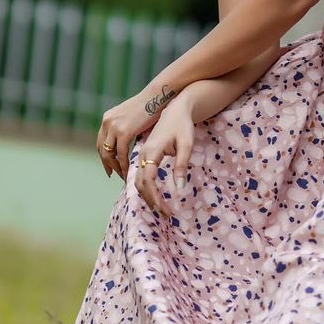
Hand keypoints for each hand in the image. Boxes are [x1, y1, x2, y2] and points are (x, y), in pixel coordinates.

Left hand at [96, 84, 176, 179]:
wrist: (156, 96)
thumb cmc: (148, 106)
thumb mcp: (130, 116)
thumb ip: (124, 127)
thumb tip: (125, 142)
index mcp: (108, 118)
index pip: (100, 142)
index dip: (104, 156)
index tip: (109, 166)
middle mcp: (107, 122)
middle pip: (102, 149)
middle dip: (107, 164)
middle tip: (113, 173)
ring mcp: (114, 126)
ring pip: (109, 154)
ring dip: (116, 167)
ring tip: (123, 175)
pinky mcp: (123, 131)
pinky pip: (121, 154)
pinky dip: (124, 164)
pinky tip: (128, 170)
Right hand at [134, 98, 195, 217]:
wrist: (176, 109)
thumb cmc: (183, 125)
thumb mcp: (186, 144)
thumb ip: (181, 165)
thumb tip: (179, 189)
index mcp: (151, 151)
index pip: (148, 180)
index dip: (155, 197)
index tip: (166, 210)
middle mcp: (143, 154)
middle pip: (139, 183)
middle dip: (150, 201)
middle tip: (165, 214)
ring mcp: (142, 154)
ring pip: (137, 180)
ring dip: (147, 196)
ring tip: (161, 208)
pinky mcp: (145, 154)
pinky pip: (140, 174)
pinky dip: (145, 188)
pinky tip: (155, 195)